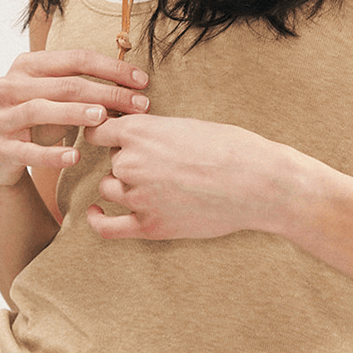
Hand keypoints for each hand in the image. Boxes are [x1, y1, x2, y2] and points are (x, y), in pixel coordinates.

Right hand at [0, 50, 149, 188]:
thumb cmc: (33, 115)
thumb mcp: (53, 94)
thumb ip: (82, 85)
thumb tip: (133, 87)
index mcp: (29, 64)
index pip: (76, 59)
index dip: (111, 68)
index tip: (142, 80)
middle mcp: (11, 85)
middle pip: (66, 84)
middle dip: (107, 93)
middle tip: (138, 104)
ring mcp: (3, 116)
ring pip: (42, 110)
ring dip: (76, 113)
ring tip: (104, 118)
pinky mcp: (0, 147)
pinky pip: (27, 150)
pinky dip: (51, 155)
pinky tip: (73, 158)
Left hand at [84, 114, 273, 239]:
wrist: (256, 182)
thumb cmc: (229, 147)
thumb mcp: (185, 125)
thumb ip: (152, 132)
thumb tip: (133, 137)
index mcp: (138, 132)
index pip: (97, 131)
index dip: (106, 133)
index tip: (113, 137)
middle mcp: (131, 163)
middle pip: (111, 160)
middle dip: (129, 159)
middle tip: (162, 160)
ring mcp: (138, 197)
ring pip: (110, 188)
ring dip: (123, 184)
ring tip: (153, 181)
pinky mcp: (150, 226)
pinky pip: (108, 228)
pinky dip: (97, 220)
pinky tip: (96, 213)